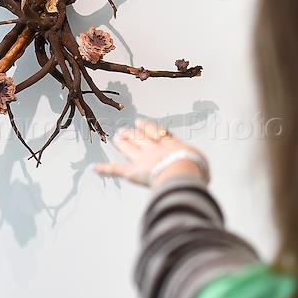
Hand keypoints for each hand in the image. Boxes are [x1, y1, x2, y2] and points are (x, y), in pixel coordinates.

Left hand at [92, 118, 207, 186]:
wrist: (181, 171)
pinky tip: (95, 168)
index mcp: (173, 146)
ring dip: (123, 142)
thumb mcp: (202, 167)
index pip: (161, 136)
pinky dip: (105, 169)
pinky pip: (117, 170)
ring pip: (130, 148)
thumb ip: (199, 168)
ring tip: (117, 137)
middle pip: (143, 138)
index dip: (153, 130)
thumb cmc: (194, 169)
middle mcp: (156, 149)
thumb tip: (202, 173)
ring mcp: (142, 159)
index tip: (147, 125)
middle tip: (131, 127)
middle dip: (137, 132)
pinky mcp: (132, 172)